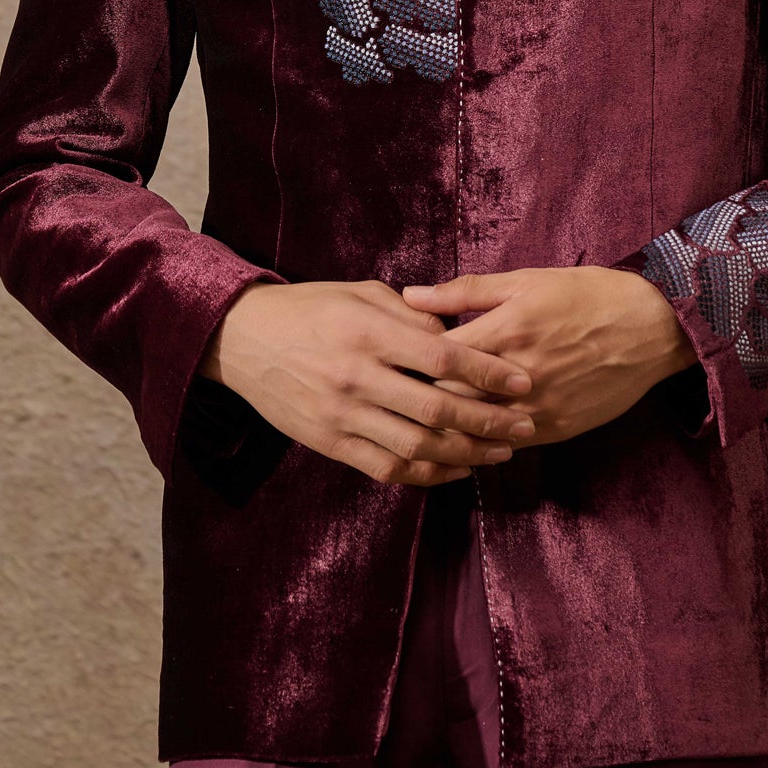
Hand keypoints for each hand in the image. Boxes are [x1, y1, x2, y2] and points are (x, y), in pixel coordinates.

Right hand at [200, 278, 538, 487]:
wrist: (243, 340)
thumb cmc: (310, 308)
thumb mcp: (361, 294)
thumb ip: (411, 316)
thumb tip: (457, 334)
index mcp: (369, 332)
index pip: (442, 357)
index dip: (488, 372)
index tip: (521, 381)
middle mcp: (358, 377)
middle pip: (436, 407)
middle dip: (489, 420)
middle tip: (525, 424)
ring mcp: (342, 415)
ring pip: (417, 445)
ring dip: (466, 453)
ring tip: (501, 451)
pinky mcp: (329, 443)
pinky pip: (387, 467)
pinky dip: (427, 473)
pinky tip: (457, 468)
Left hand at [401, 267, 698, 446]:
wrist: (652, 327)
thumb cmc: (586, 294)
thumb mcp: (524, 281)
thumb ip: (463, 291)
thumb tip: (410, 295)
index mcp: (502, 332)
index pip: (433, 361)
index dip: (406, 367)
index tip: (389, 366)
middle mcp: (514, 376)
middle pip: (446, 403)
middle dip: (418, 402)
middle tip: (394, 400)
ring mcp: (536, 409)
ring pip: (473, 433)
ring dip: (447, 429)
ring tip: (420, 424)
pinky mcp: (556, 429)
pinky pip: (506, 444)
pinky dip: (483, 442)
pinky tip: (466, 436)